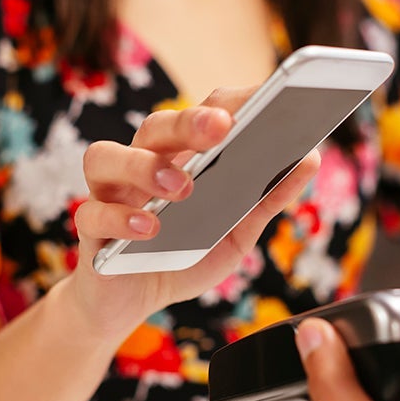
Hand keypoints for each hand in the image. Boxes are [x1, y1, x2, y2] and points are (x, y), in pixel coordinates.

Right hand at [71, 87, 319, 335]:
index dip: (229, 104)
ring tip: (180, 188)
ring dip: (143, 167)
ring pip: (106, 156)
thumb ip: (266, 199)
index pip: (201, 115)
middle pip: (155, 127)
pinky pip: (91, 213)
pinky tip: (147, 229)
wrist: (129, 302)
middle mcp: (141, 165)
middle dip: (189, 123)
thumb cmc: (180, 257)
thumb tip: (309, 157)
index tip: (262, 97)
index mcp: (180, 158)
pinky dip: (119, 218)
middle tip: (222, 129)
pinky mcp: (90, 230)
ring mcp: (110, 194)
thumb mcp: (234, 234)